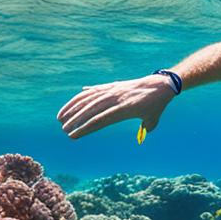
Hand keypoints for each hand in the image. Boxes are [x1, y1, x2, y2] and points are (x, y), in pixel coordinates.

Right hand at [57, 75, 173, 138]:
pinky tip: (70, 106)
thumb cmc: (157, 104)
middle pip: (91, 110)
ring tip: (60, 118)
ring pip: (87, 99)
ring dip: (72, 108)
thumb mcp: (153, 118)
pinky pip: (92, 91)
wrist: (160, 83)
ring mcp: (112, 91)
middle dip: (75, 120)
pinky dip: (79, 98)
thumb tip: (142, 134)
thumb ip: (146, 128)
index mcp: (124, 109)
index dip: (85, 128)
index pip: (100, 120)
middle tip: (64, 129)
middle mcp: (116, 98)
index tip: (73, 136)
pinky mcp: (111, 86)